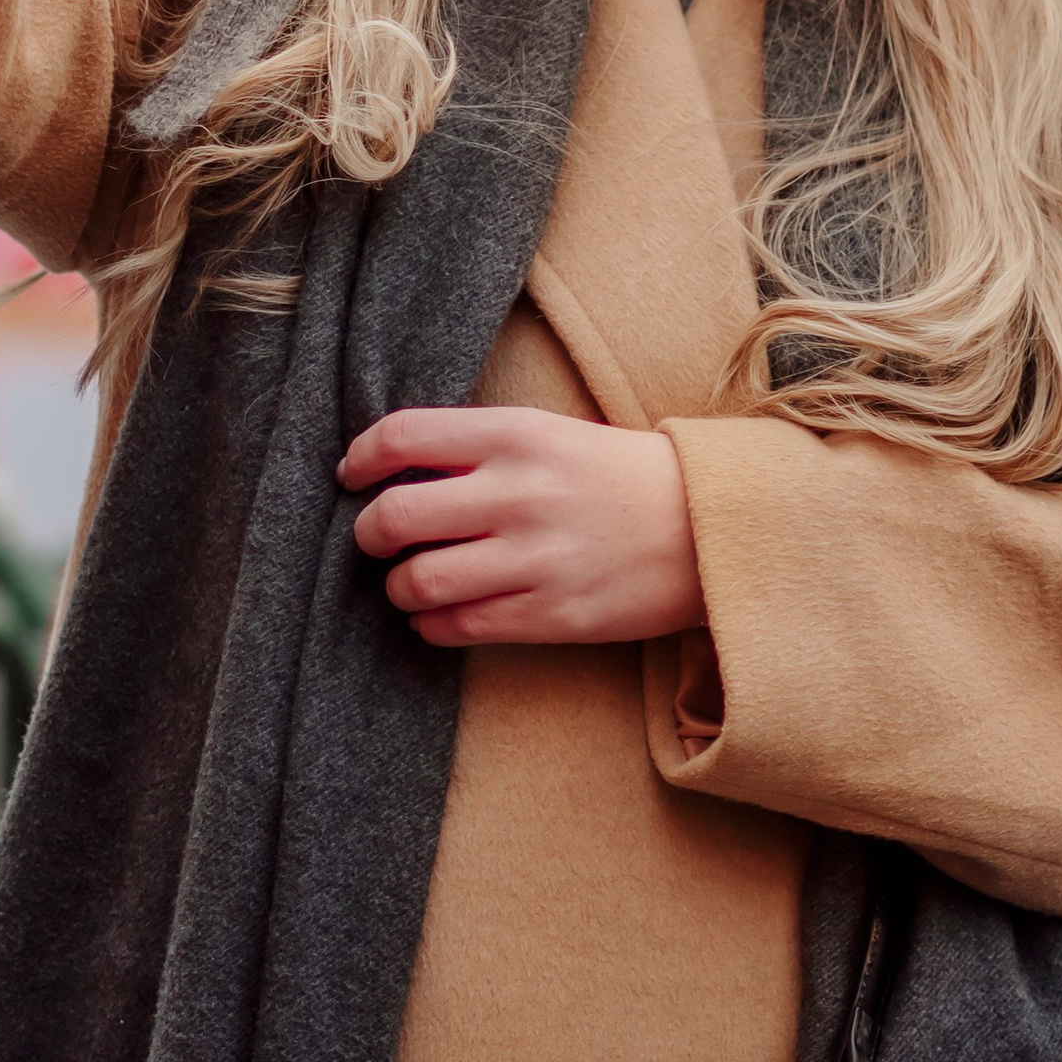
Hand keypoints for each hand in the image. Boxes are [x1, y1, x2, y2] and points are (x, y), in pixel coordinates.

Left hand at [339, 404, 707, 647]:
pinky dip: (431, 624)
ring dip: (399, 586)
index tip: (352, 475)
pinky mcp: (554, 615)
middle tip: (375, 538)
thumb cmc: (618, 476)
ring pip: (420, 581)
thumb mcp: (550, 434)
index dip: (361, 458)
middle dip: (369, 533)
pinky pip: (460, 627)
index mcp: (518, 434)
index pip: (404, 436)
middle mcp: (521, 493)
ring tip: (410, 582)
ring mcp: (537, 558)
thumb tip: (394, 470)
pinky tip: (439, 615)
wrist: (708, 526)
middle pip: (397, 516)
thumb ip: (479, 447)